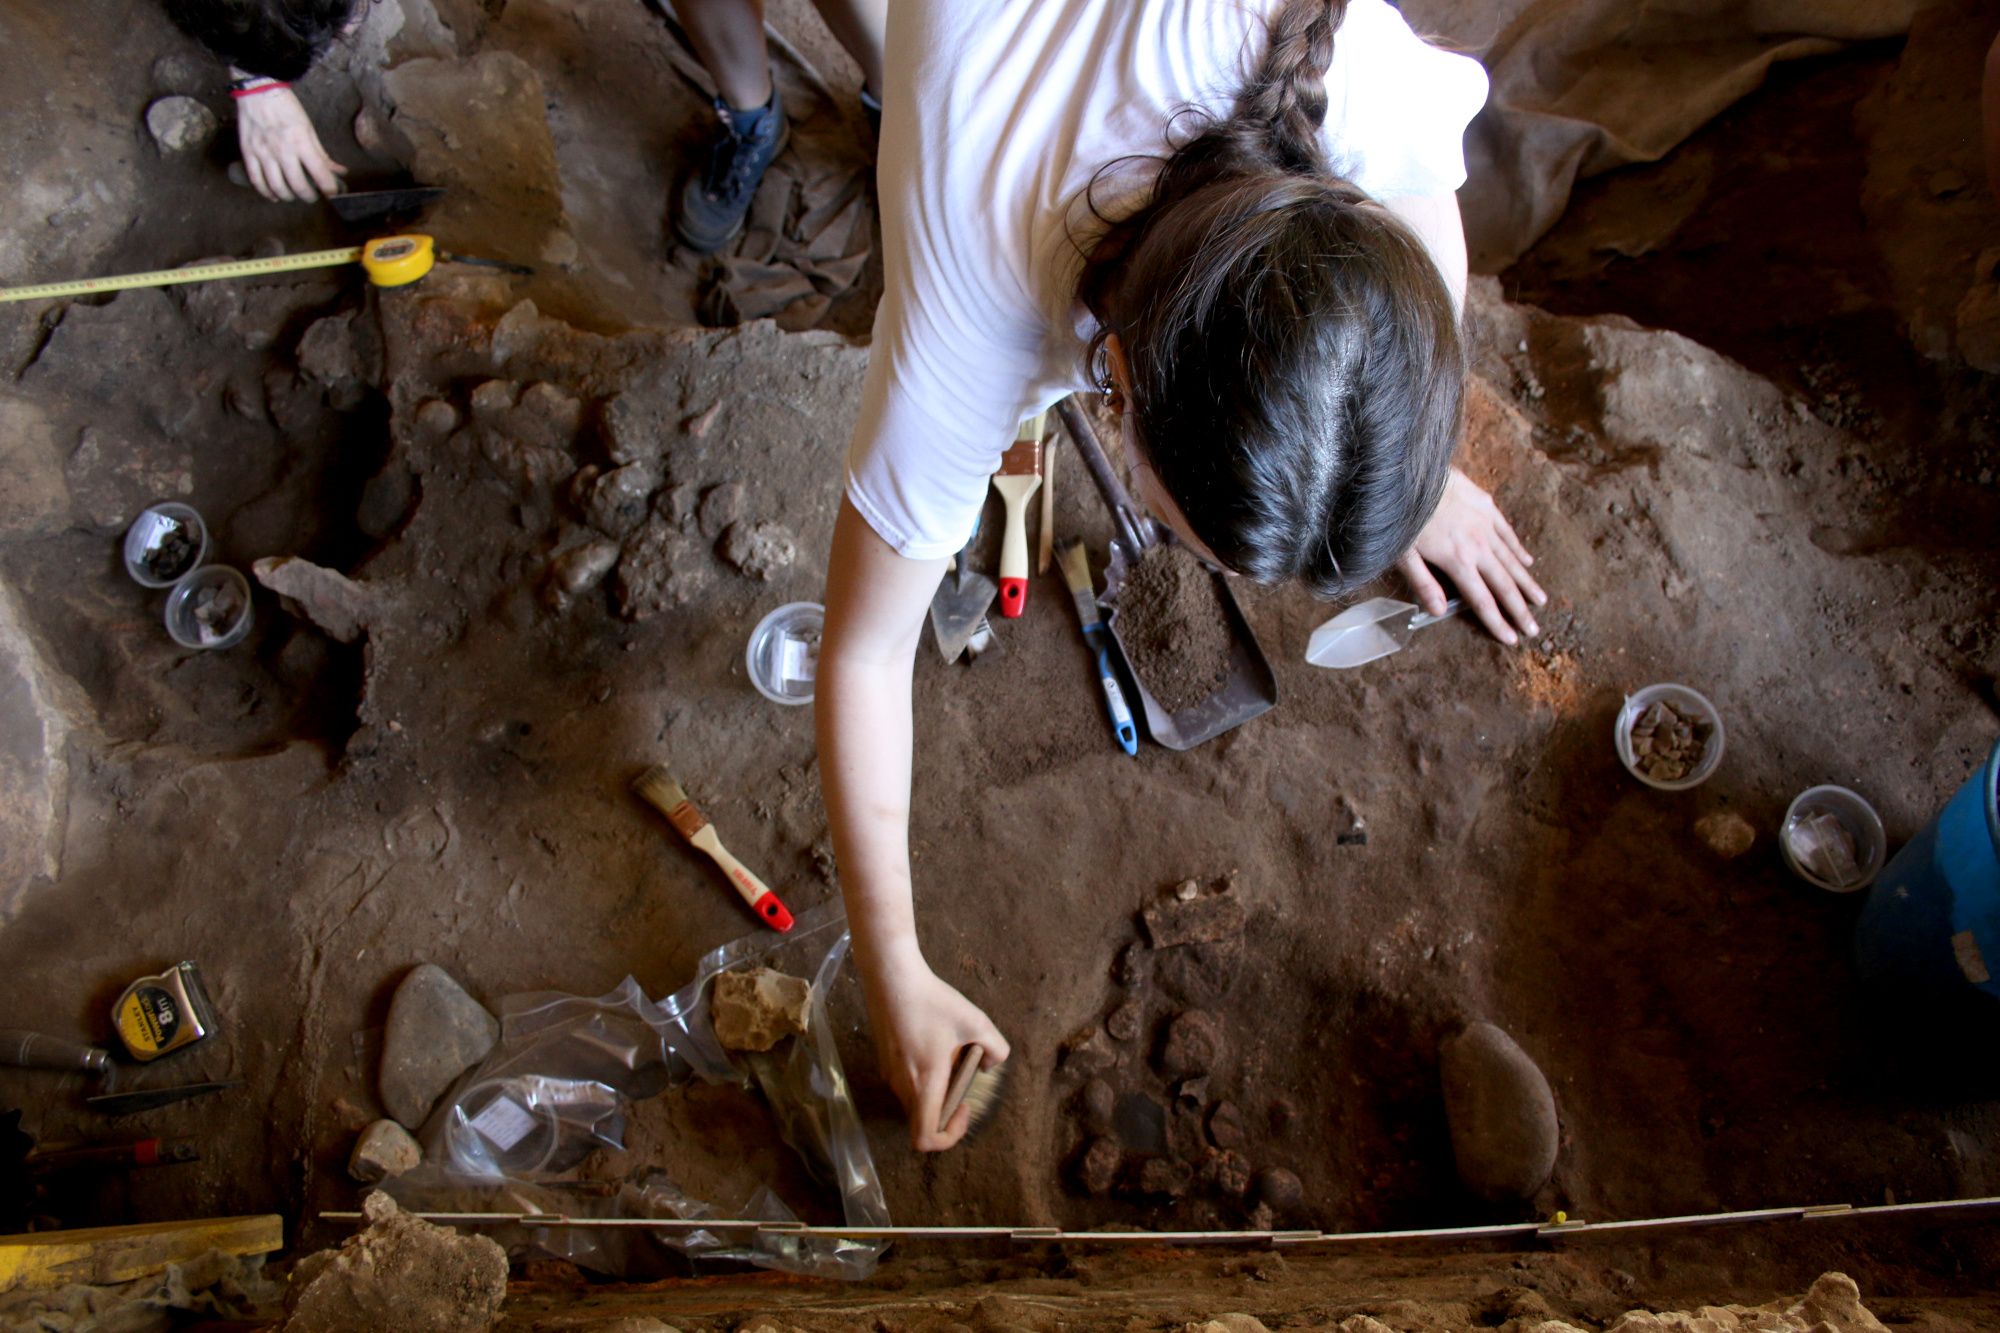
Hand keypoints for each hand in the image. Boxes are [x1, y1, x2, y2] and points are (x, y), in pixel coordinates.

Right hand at [235, 86, 345, 201]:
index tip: (333, 194)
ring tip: (295, 195)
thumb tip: (338, 172)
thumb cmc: (286, 107)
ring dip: (289, 197)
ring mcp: (263, 152)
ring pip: (277, 187)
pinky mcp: (248, 152)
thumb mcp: (309, 128)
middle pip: (298, 186)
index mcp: (301, 142)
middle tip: (314, 196)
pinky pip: (256, 180)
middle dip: (310, 197)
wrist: (257, 90)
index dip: (330, 190)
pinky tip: (274, 195)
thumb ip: (322, 154)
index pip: (320, 175)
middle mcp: (282, 150)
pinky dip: (266, 192)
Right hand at [863, 956, 1009, 1150]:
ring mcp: (889, 1074)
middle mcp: (902, 1085)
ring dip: (935, 1091)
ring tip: (949, 1056)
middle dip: (947, 1109)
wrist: (891, 977)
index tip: (964, 1108)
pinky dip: (923, 1077)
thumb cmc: (932, 1000)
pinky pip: (906, 1084)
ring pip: (914, 1102)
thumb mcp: (976, 1021)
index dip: (949, 1137)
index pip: (925, 1140)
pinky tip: (934, 1045)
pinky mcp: (884, 1061)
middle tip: (962, 1076)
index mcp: (924, 1084)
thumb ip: (996, 1049)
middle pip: (922, 1120)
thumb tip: (989, 1065)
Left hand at [1397, 468, 1545, 644]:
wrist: (1409, 471)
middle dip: (1520, 609)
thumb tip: (1439, 612)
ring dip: (1526, 582)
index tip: (1512, 638)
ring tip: (1541, 600)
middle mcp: (1477, 545)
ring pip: (1512, 559)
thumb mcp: (1403, 553)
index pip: (1482, 600)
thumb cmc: (1400, 514)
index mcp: (1457, 560)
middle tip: (1534, 629)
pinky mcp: (1485, 505)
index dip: (1497, 622)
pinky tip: (1528, 561)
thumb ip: (1423, 583)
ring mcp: (1484, 523)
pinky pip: (1507, 532)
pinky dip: (1518, 549)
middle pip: (1504, 584)